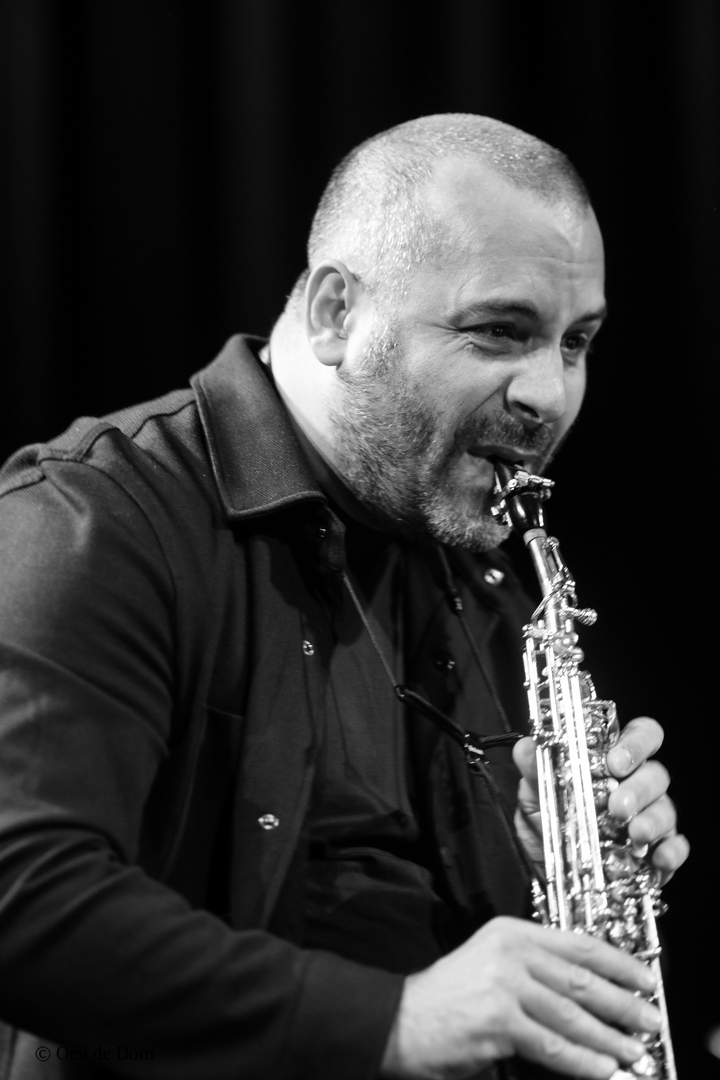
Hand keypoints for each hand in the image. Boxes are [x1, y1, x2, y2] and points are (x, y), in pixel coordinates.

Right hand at [380, 916, 660, 1078]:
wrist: (401, 1018)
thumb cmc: (449, 995)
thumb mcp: (491, 961)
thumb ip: (533, 966)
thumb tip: (588, 991)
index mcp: (511, 931)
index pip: (577, 943)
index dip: (617, 963)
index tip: (644, 978)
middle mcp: (510, 952)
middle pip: (581, 980)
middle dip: (622, 1004)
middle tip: (650, 1019)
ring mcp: (504, 985)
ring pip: (571, 1014)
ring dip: (609, 1037)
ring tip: (633, 1051)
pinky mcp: (499, 1021)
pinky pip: (552, 1045)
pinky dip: (582, 1060)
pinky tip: (601, 1068)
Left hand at [513, 716, 689, 881]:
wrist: (556, 878)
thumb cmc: (551, 827)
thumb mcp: (535, 797)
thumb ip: (534, 771)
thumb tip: (526, 747)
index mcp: (611, 764)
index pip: (638, 736)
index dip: (634, 743)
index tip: (614, 762)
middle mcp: (637, 786)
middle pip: (656, 773)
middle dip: (640, 787)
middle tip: (618, 805)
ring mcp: (652, 819)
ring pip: (666, 808)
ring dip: (652, 820)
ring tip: (633, 833)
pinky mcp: (659, 852)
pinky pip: (677, 847)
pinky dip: (671, 851)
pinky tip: (658, 858)